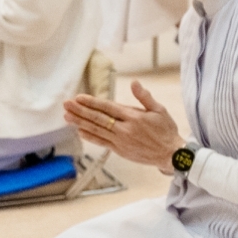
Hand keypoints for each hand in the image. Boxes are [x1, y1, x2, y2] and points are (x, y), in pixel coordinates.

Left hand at [63, 80, 184, 167]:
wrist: (170, 154)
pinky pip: (101, 142)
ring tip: (67, 117)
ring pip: (96, 130)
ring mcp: (121, 141)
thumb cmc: (166, 130)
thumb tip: (134, 83)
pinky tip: (80, 131)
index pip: (108, 107)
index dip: (92, 102)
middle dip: (80, 111)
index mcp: (134, 117)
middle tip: (66, 105)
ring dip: (80, 123)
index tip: (78, 98)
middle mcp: (125, 129)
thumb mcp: (159, 110)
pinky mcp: (120, 150)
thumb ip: (144, 97)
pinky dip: (90, 137)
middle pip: (98, 118)